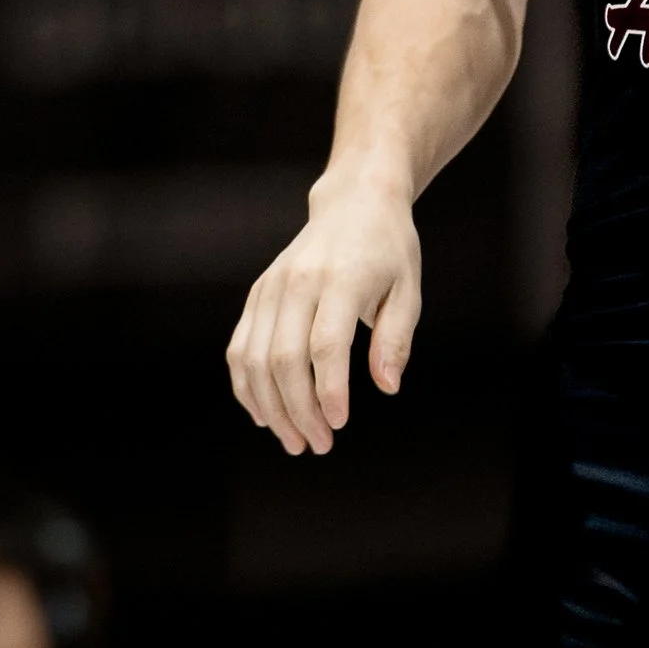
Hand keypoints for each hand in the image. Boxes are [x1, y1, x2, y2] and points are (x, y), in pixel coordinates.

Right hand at [225, 174, 422, 455]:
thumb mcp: (408, 289)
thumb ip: (396, 339)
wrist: (355, 202)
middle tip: (319, 445)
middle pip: (284, 358)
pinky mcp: (258, 293)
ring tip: (295, 440)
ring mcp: (272, 286)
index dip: (328, 390)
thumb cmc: (389, 249)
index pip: (326, 343)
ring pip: (255, 359)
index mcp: (341, 277)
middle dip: (298, 410)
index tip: (339, 425)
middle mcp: (298, 281)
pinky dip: (247, 387)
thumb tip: (386, 387)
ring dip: (271, 408)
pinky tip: (266, 415)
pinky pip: (240, 348)